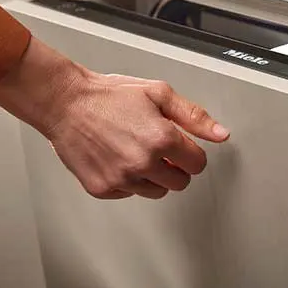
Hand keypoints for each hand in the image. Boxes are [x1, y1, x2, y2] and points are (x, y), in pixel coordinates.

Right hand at [0, 38, 228, 199]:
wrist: (66, 103)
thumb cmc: (110, 96)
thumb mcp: (159, 94)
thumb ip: (193, 116)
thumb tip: (221, 134)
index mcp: (161, 138)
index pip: (198, 164)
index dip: (191, 153)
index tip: (181, 146)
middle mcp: (142, 162)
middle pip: (180, 183)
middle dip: (176, 167)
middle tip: (159, 147)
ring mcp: (121, 179)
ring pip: (156, 192)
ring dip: (154, 176)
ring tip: (137, 150)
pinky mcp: (103, 189)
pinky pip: (130, 194)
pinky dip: (129, 181)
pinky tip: (119, 158)